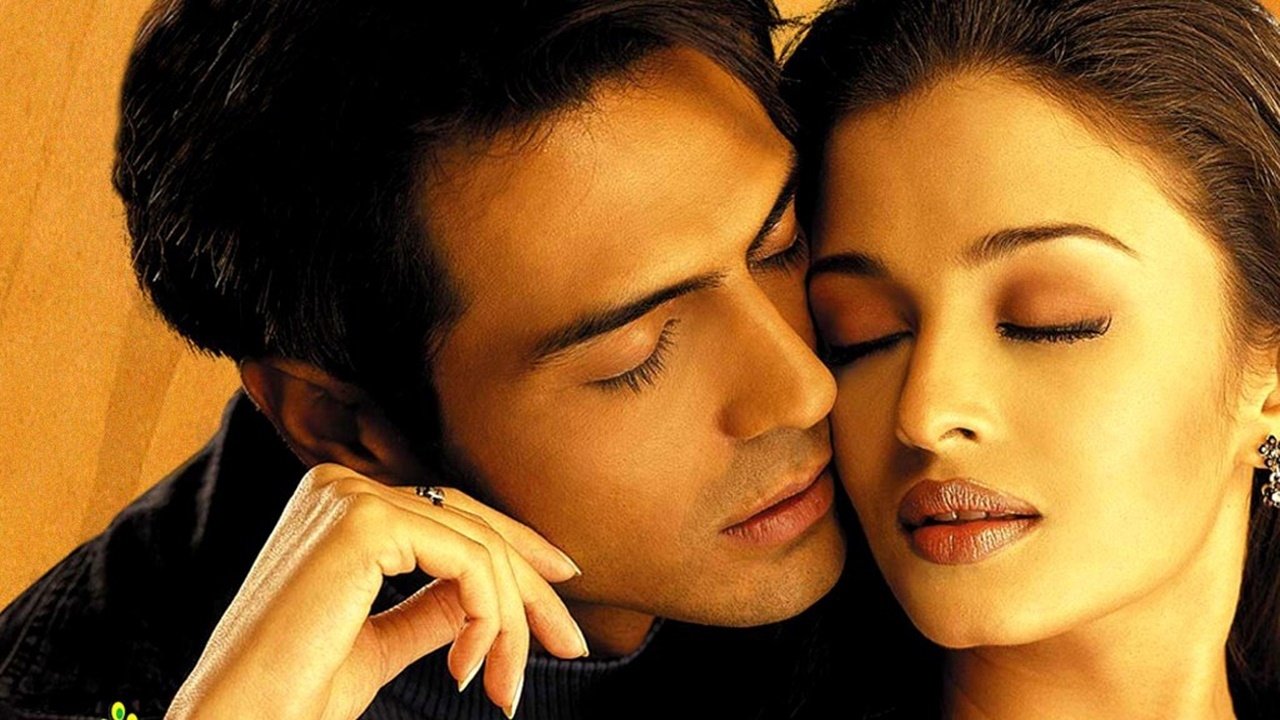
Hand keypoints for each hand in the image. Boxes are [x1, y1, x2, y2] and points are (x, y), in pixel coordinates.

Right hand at [165, 462, 586, 719]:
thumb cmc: (292, 693)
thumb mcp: (379, 640)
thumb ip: (430, 607)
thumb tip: (488, 594)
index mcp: (336, 503)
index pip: (449, 515)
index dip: (515, 554)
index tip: (559, 598)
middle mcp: (338, 483)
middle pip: (472, 523)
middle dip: (531, 588)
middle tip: (571, 644)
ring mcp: (348, 495)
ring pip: (478, 547)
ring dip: (510, 623)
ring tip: (506, 687)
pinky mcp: (362, 520)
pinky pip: (467, 563)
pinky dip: (488, 618)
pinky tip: (471, 669)